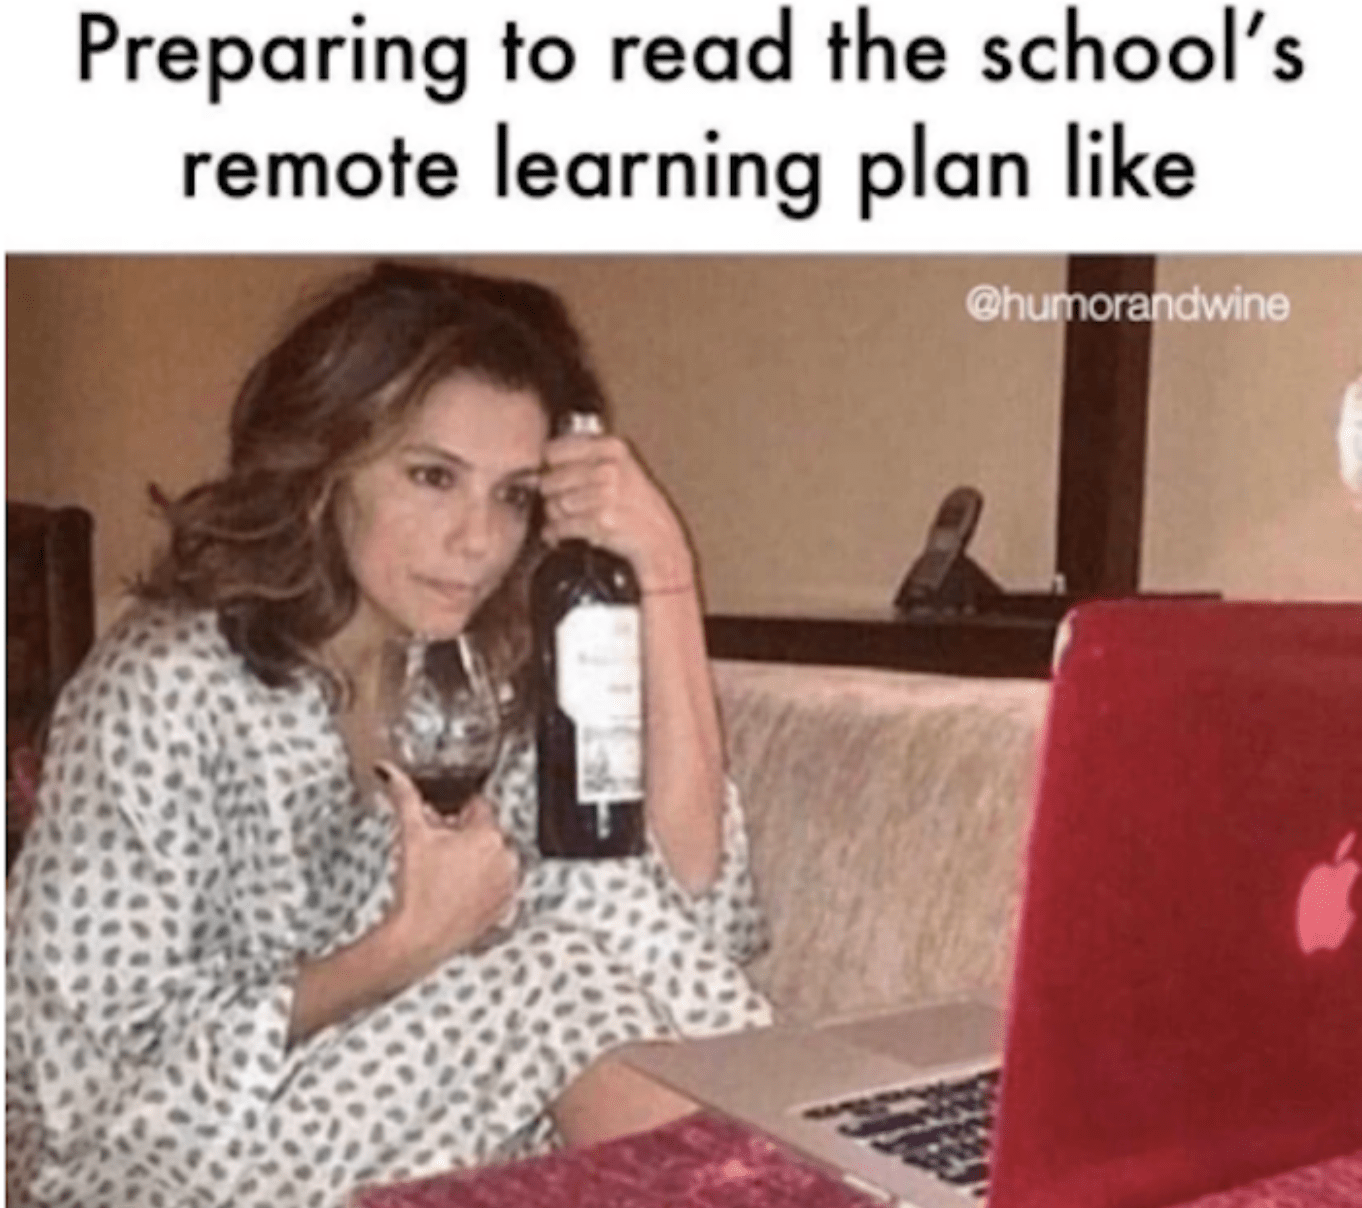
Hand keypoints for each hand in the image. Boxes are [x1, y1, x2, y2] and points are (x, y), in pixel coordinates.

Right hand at [378, 763, 519, 972]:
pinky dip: (481, 883)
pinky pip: (496, 883)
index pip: (477, 805)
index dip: (454, 813)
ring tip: (446, 874)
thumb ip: (404, 797)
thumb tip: (390, 772)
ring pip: (492, 857)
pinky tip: (457, 891)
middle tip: (438, 852)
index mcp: (489, 834)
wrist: (420, 936)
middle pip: (486, 831)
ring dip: (474, 859)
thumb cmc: (418, 889)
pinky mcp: (505, 906)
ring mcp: (508, 883)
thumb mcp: (411, 835)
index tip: (440, 825)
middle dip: (464, 836)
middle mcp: (507, 857)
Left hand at [540, 431, 695, 592]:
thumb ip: (586, 458)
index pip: (555, 450)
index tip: (551, 474)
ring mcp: (605, 496)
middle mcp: (609, 469)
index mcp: (613, 449)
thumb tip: (543, 464)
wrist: (660, 539)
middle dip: (551, 494)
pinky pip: (562, 526)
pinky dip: (555, 533)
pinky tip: (557, 533)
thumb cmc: (638, 506)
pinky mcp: (601, 522)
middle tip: (558, 501)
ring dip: (555, 515)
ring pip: (555, 504)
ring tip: (565, 518)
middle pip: (552, 479)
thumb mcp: (621, 468)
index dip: (549, 466)